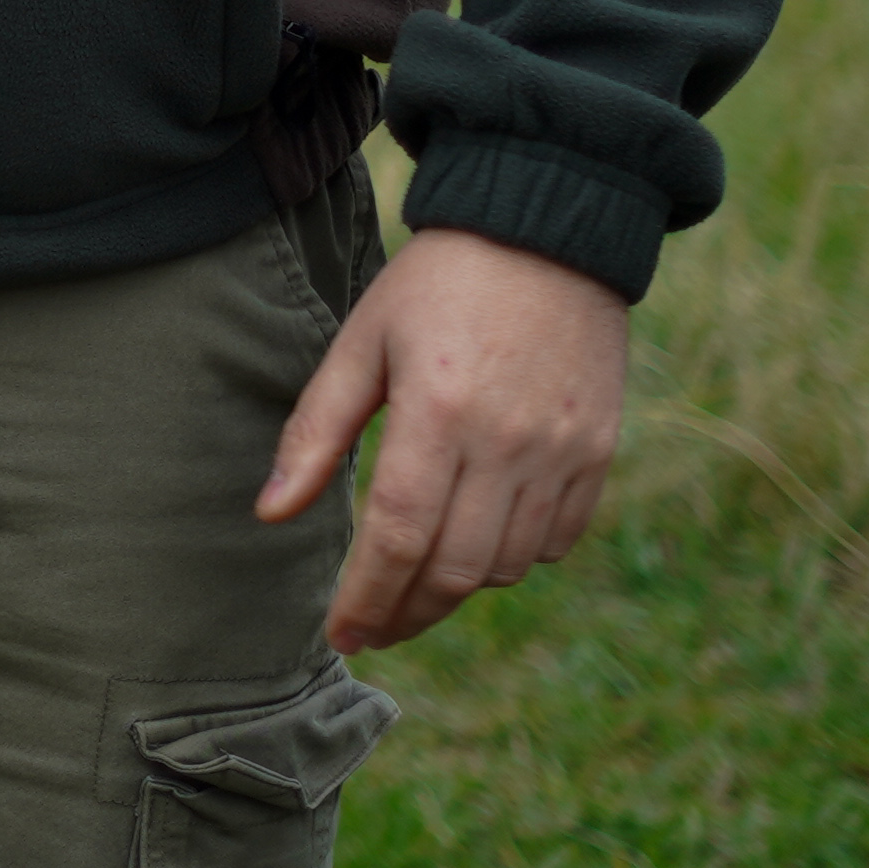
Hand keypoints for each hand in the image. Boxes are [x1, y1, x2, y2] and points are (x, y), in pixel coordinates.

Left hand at [256, 221, 630, 649]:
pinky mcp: (599, 453)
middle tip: (371, 628)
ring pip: (506, 564)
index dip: (367, 597)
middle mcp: (508, 441)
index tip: (340, 634)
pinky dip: (512, 558)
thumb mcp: (362, 342)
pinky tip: (475, 545)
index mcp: (438, 411)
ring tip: (413, 588)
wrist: (547, 233)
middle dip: (407, 613)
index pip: (399, 537)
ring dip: (455, 589)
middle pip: (455, 569)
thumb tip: (269, 514)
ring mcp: (563, 452)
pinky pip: (557, 540)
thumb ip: (316, 431)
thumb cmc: (436, 285)